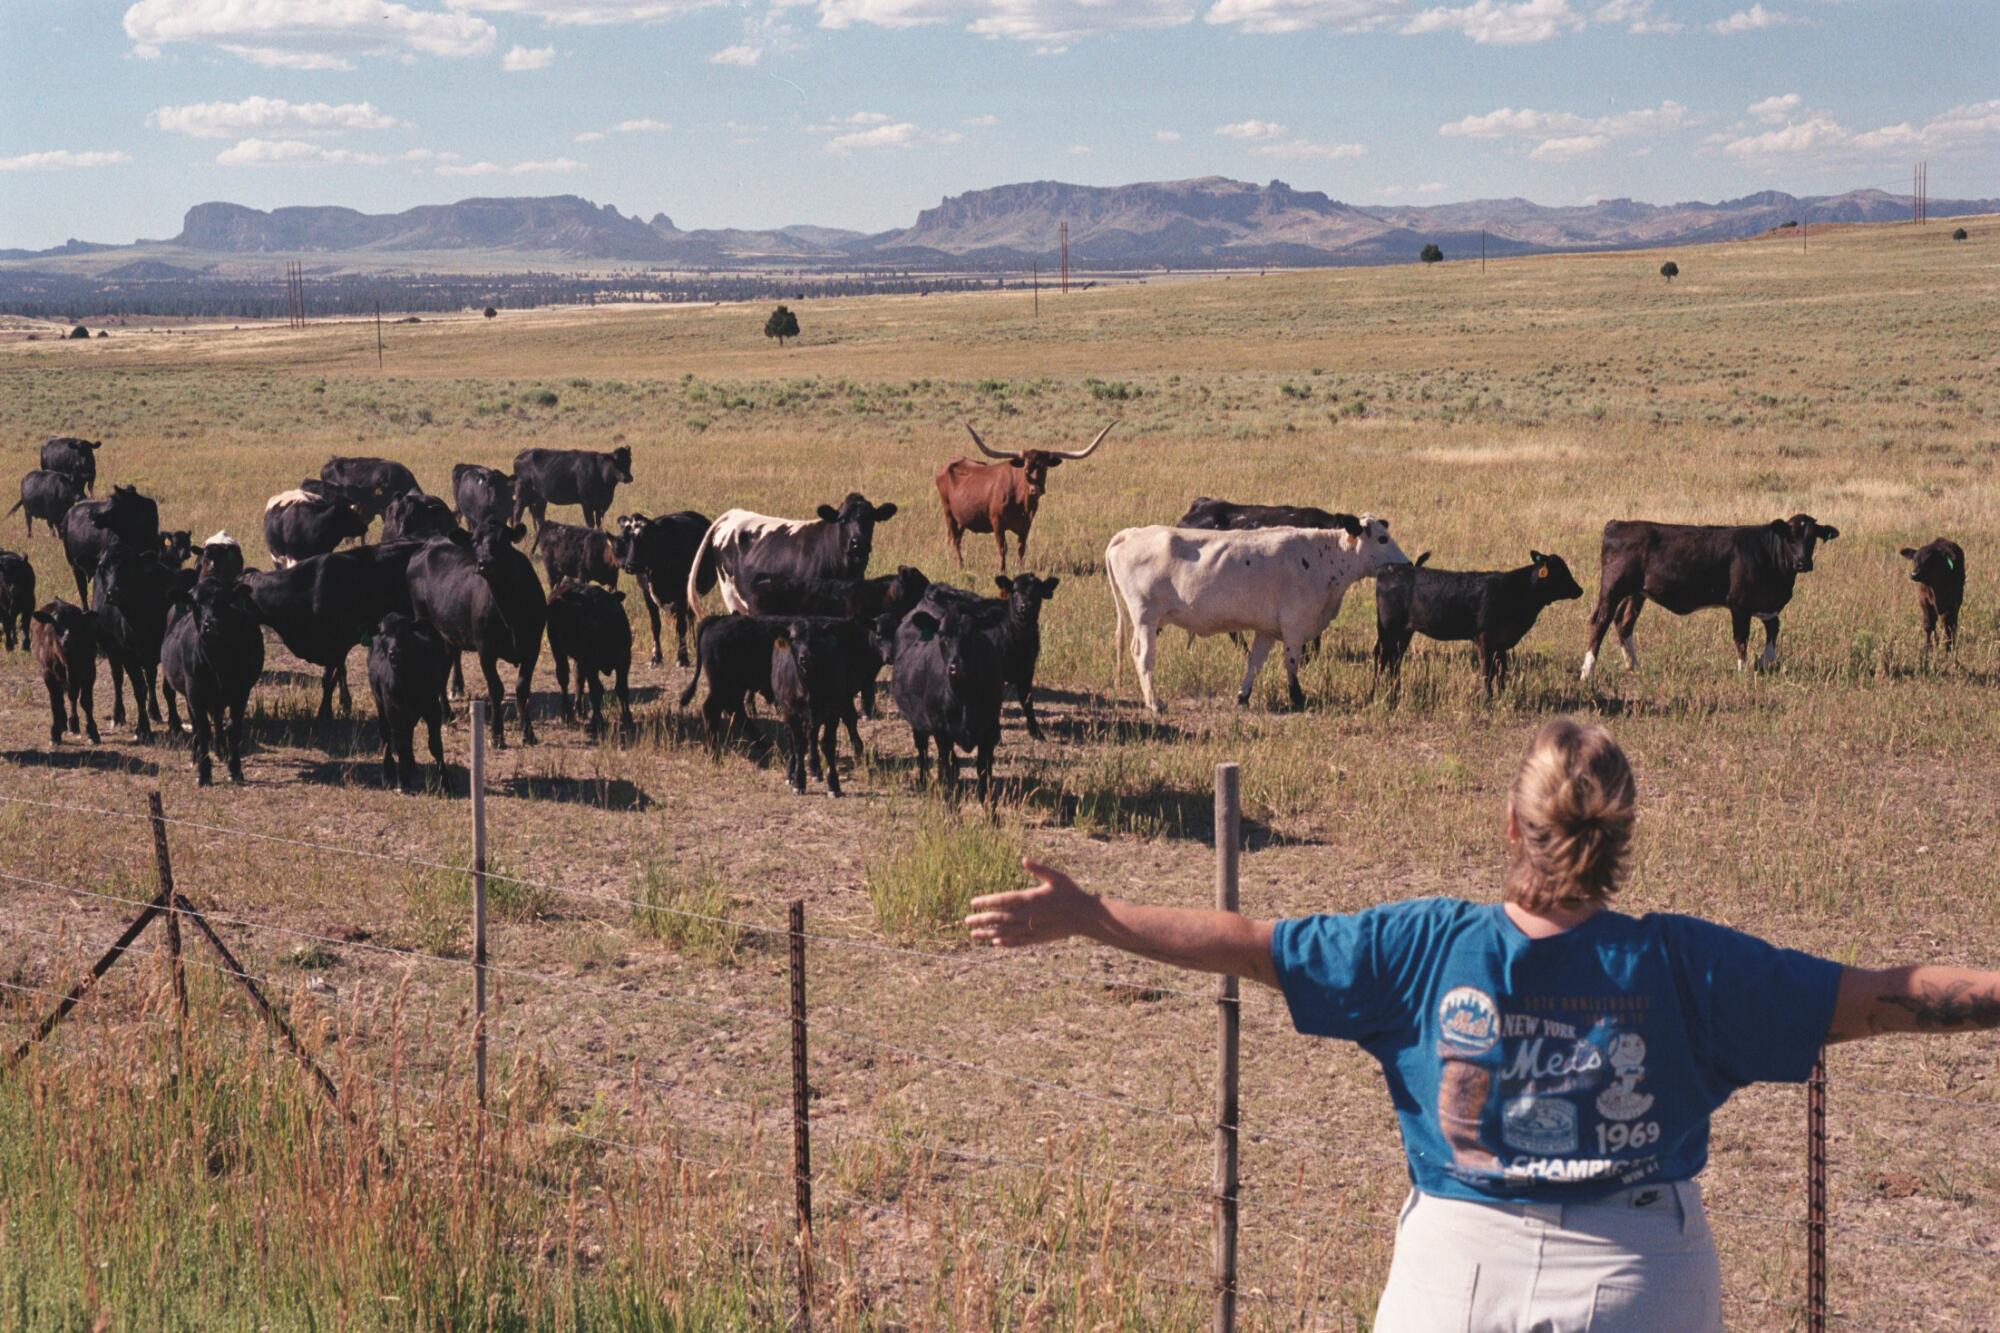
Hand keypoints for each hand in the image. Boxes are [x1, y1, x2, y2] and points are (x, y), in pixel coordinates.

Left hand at [966, 859, 1098, 948]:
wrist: (1086, 916)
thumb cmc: (1071, 893)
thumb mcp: (1056, 877)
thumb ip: (1039, 869)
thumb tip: (1024, 859)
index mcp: (1030, 899)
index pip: (1002, 900)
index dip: (986, 902)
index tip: (973, 903)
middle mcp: (1028, 915)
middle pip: (999, 918)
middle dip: (981, 919)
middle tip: (966, 921)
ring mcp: (1032, 928)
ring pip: (1005, 931)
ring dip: (988, 933)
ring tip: (974, 935)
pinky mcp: (1038, 938)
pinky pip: (1018, 941)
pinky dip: (1006, 942)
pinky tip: (996, 943)